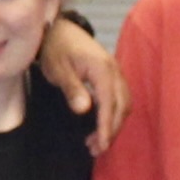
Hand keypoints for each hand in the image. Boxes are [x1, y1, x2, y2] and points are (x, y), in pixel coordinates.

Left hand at [45, 18, 129, 150]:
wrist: (59, 29)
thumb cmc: (55, 49)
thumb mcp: (58, 70)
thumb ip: (72, 89)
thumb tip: (84, 109)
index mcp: (102, 69)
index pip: (109, 103)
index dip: (106, 126)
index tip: (101, 145)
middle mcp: (115, 71)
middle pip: (121, 106)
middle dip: (111, 130)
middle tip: (95, 149)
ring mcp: (116, 72)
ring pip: (124, 103)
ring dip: (114, 124)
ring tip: (96, 142)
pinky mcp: (113, 75)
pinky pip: (120, 98)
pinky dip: (114, 114)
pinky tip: (101, 124)